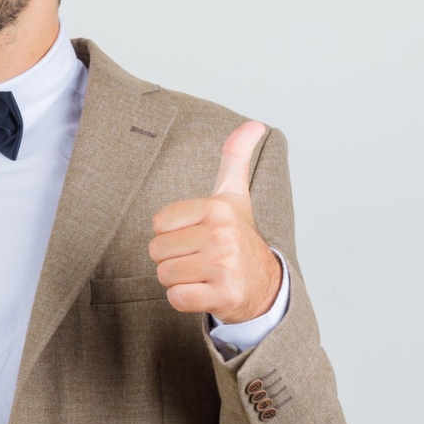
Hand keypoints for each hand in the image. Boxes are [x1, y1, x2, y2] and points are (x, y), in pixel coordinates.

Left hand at [149, 121, 281, 325]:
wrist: (266, 286)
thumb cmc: (240, 238)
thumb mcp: (235, 196)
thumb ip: (235, 158)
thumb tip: (254, 123)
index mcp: (218, 208)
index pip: (158, 224)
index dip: (172, 235)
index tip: (197, 236)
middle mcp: (223, 234)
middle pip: (157, 251)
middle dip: (174, 259)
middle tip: (200, 259)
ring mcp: (224, 266)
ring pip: (165, 275)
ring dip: (179, 279)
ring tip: (203, 275)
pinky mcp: (224, 296)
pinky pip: (176, 298)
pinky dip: (185, 300)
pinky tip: (206, 292)